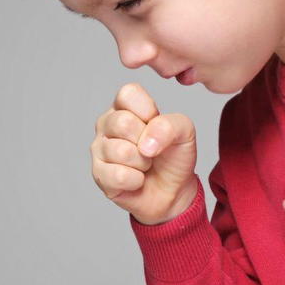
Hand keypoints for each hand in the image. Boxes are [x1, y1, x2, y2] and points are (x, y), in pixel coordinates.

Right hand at [91, 82, 198, 224]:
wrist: (173, 191)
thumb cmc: (174, 157)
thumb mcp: (185, 132)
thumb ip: (170, 125)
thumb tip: (146, 142)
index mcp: (124, 107)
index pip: (127, 94)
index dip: (147, 110)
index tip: (156, 123)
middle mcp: (107, 124)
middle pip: (122, 123)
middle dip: (147, 141)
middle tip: (151, 149)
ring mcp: (99, 149)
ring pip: (121, 151)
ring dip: (143, 163)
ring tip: (145, 165)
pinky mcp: (99, 175)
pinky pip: (119, 176)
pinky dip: (136, 181)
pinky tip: (137, 180)